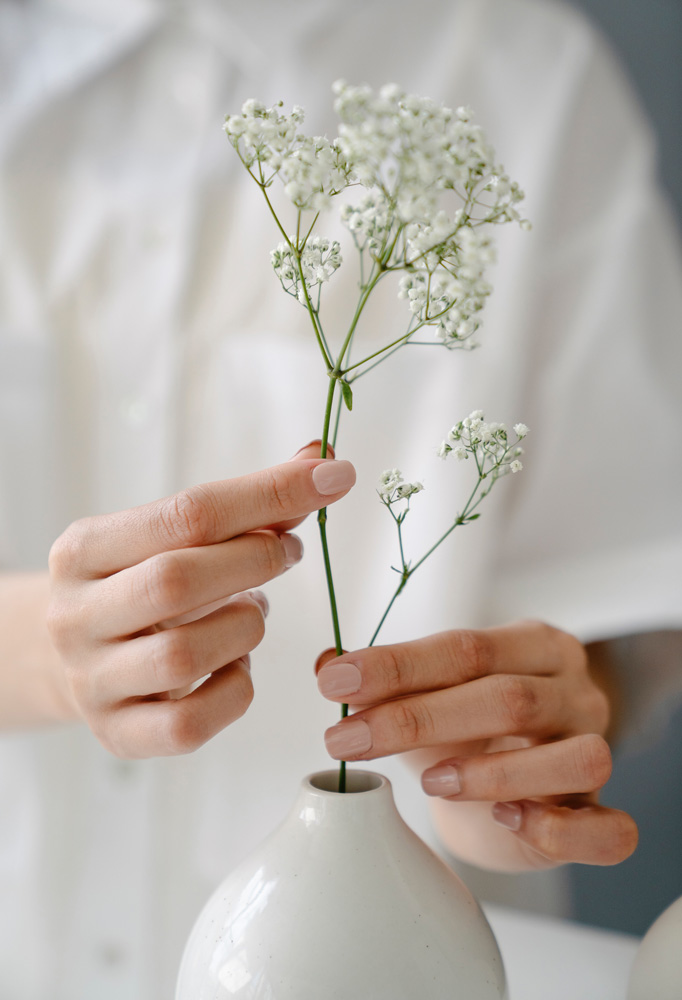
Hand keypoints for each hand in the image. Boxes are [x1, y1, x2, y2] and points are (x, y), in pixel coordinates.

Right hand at [48, 443, 354, 757]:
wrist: (74, 657)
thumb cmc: (140, 584)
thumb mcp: (171, 538)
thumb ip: (247, 503)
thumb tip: (322, 460)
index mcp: (83, 550)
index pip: (184, 513)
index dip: (267, 495)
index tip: (331, 478)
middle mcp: (74, 615)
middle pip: (176, 580)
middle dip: (255, 560)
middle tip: (290, 552)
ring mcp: (91, 681)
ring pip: (184, 656)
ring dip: (245, 627)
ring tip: (253, 609)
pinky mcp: (117, 734)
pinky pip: (190, 724)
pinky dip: (234, 688)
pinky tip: (237, 664)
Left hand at [316, 621, 637, 870]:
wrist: (516, 786)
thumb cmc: (472, 729)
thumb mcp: (427, 695)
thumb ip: (382, 679)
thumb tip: (325, 662)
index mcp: (534, 645)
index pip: (466, 647)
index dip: (397, 666)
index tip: (334, 684)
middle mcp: (576, 691)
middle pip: (508, 697)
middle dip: (417, 718)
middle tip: (345, 739)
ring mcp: (597, 750)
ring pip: (572, 758)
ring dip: (493, 773)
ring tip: (429, 782)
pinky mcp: (601, 815)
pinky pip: (608, 828)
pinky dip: (557, 827)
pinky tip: (505, 818)